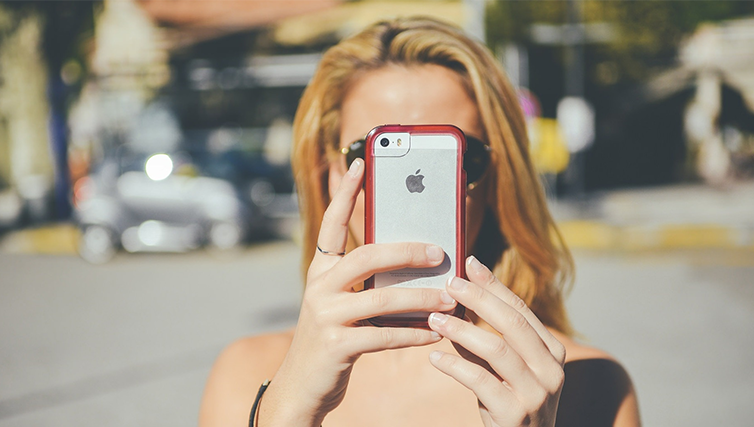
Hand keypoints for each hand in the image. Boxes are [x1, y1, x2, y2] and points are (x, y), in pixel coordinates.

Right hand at [258, 158, 457, 426]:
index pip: (332, 223)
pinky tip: (434, 332)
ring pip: (382, 297)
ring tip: (449, 299)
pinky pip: (385, 335)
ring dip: (422, 299)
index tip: (360, 162)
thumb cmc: (334, 336)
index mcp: (321, 270)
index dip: (346, 193)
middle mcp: (318, 286)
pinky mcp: (336, 345)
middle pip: (367, 256)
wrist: (303, 384)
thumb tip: (419, 263)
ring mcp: (324, 315)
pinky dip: (414, 333)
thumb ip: (369, 281)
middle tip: (439, 252)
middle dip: (407, 251)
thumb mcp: (343, 302)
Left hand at [427, 256, 565, 426]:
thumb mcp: (505, 368)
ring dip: (461, 330)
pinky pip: (481, 382)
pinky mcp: (515, 415)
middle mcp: (551, 370)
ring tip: (434, 319)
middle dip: (479, 299)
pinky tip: (435, 358)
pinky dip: (455, 366)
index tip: (468, 264)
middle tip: (449, 284)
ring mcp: (536, 394)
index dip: (493, 285)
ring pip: (497, 350)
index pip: (521, 309)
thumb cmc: (509, 402)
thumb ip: (487, 337)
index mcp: (552, 351)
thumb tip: (457, 298)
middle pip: (512, 323)